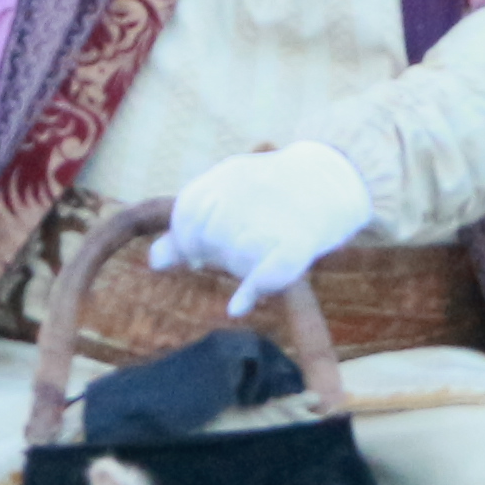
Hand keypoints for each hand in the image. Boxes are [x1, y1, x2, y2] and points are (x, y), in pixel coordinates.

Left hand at [146, 142, 372, 316]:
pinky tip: (237, 307)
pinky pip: (268, 272)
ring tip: (257, 255)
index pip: (187, 215)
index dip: (186, 239)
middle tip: (235, 250)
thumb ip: (190, 226)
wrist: (328, 179)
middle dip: (213, 251)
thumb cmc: (268, 194)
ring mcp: (273, 217)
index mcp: (227, 177)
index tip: (199, 252)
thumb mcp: (227, 196)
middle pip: (208, 238)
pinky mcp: (298, 243)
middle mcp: (247, 192)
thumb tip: (155, 262)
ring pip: (235, 258)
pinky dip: (250, 293)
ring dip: (238, 266)